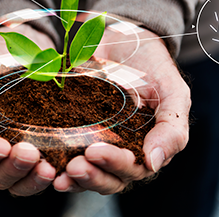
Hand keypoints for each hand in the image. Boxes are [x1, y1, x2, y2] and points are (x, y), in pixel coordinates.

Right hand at [0, 24, 57, 195]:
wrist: (6, 49)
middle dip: (11, 168)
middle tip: (28, 152)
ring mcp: (13, 155)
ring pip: (19, 181)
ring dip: (31, 177)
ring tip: (46, 167)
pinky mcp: (38, 150)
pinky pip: (41, 172)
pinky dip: (48, 174)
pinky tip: (58, 167)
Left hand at [53, 27, 190, 193]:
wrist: (126, 40)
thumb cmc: (154, 67)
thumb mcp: (173, 92)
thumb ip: (172, 128)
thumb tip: (153, 163)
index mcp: (146, 148)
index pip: (132, 169)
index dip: (114, 165)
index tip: (95, 151)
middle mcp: (121, 151)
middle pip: (108, 178)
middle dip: (91, 176)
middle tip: (75, 166)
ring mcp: (97, 142)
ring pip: (87, 172)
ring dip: (73, 178)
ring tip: (59, 173)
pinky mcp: (76, 129)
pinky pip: (66, 152)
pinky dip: (57, 161)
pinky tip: (45, 163)